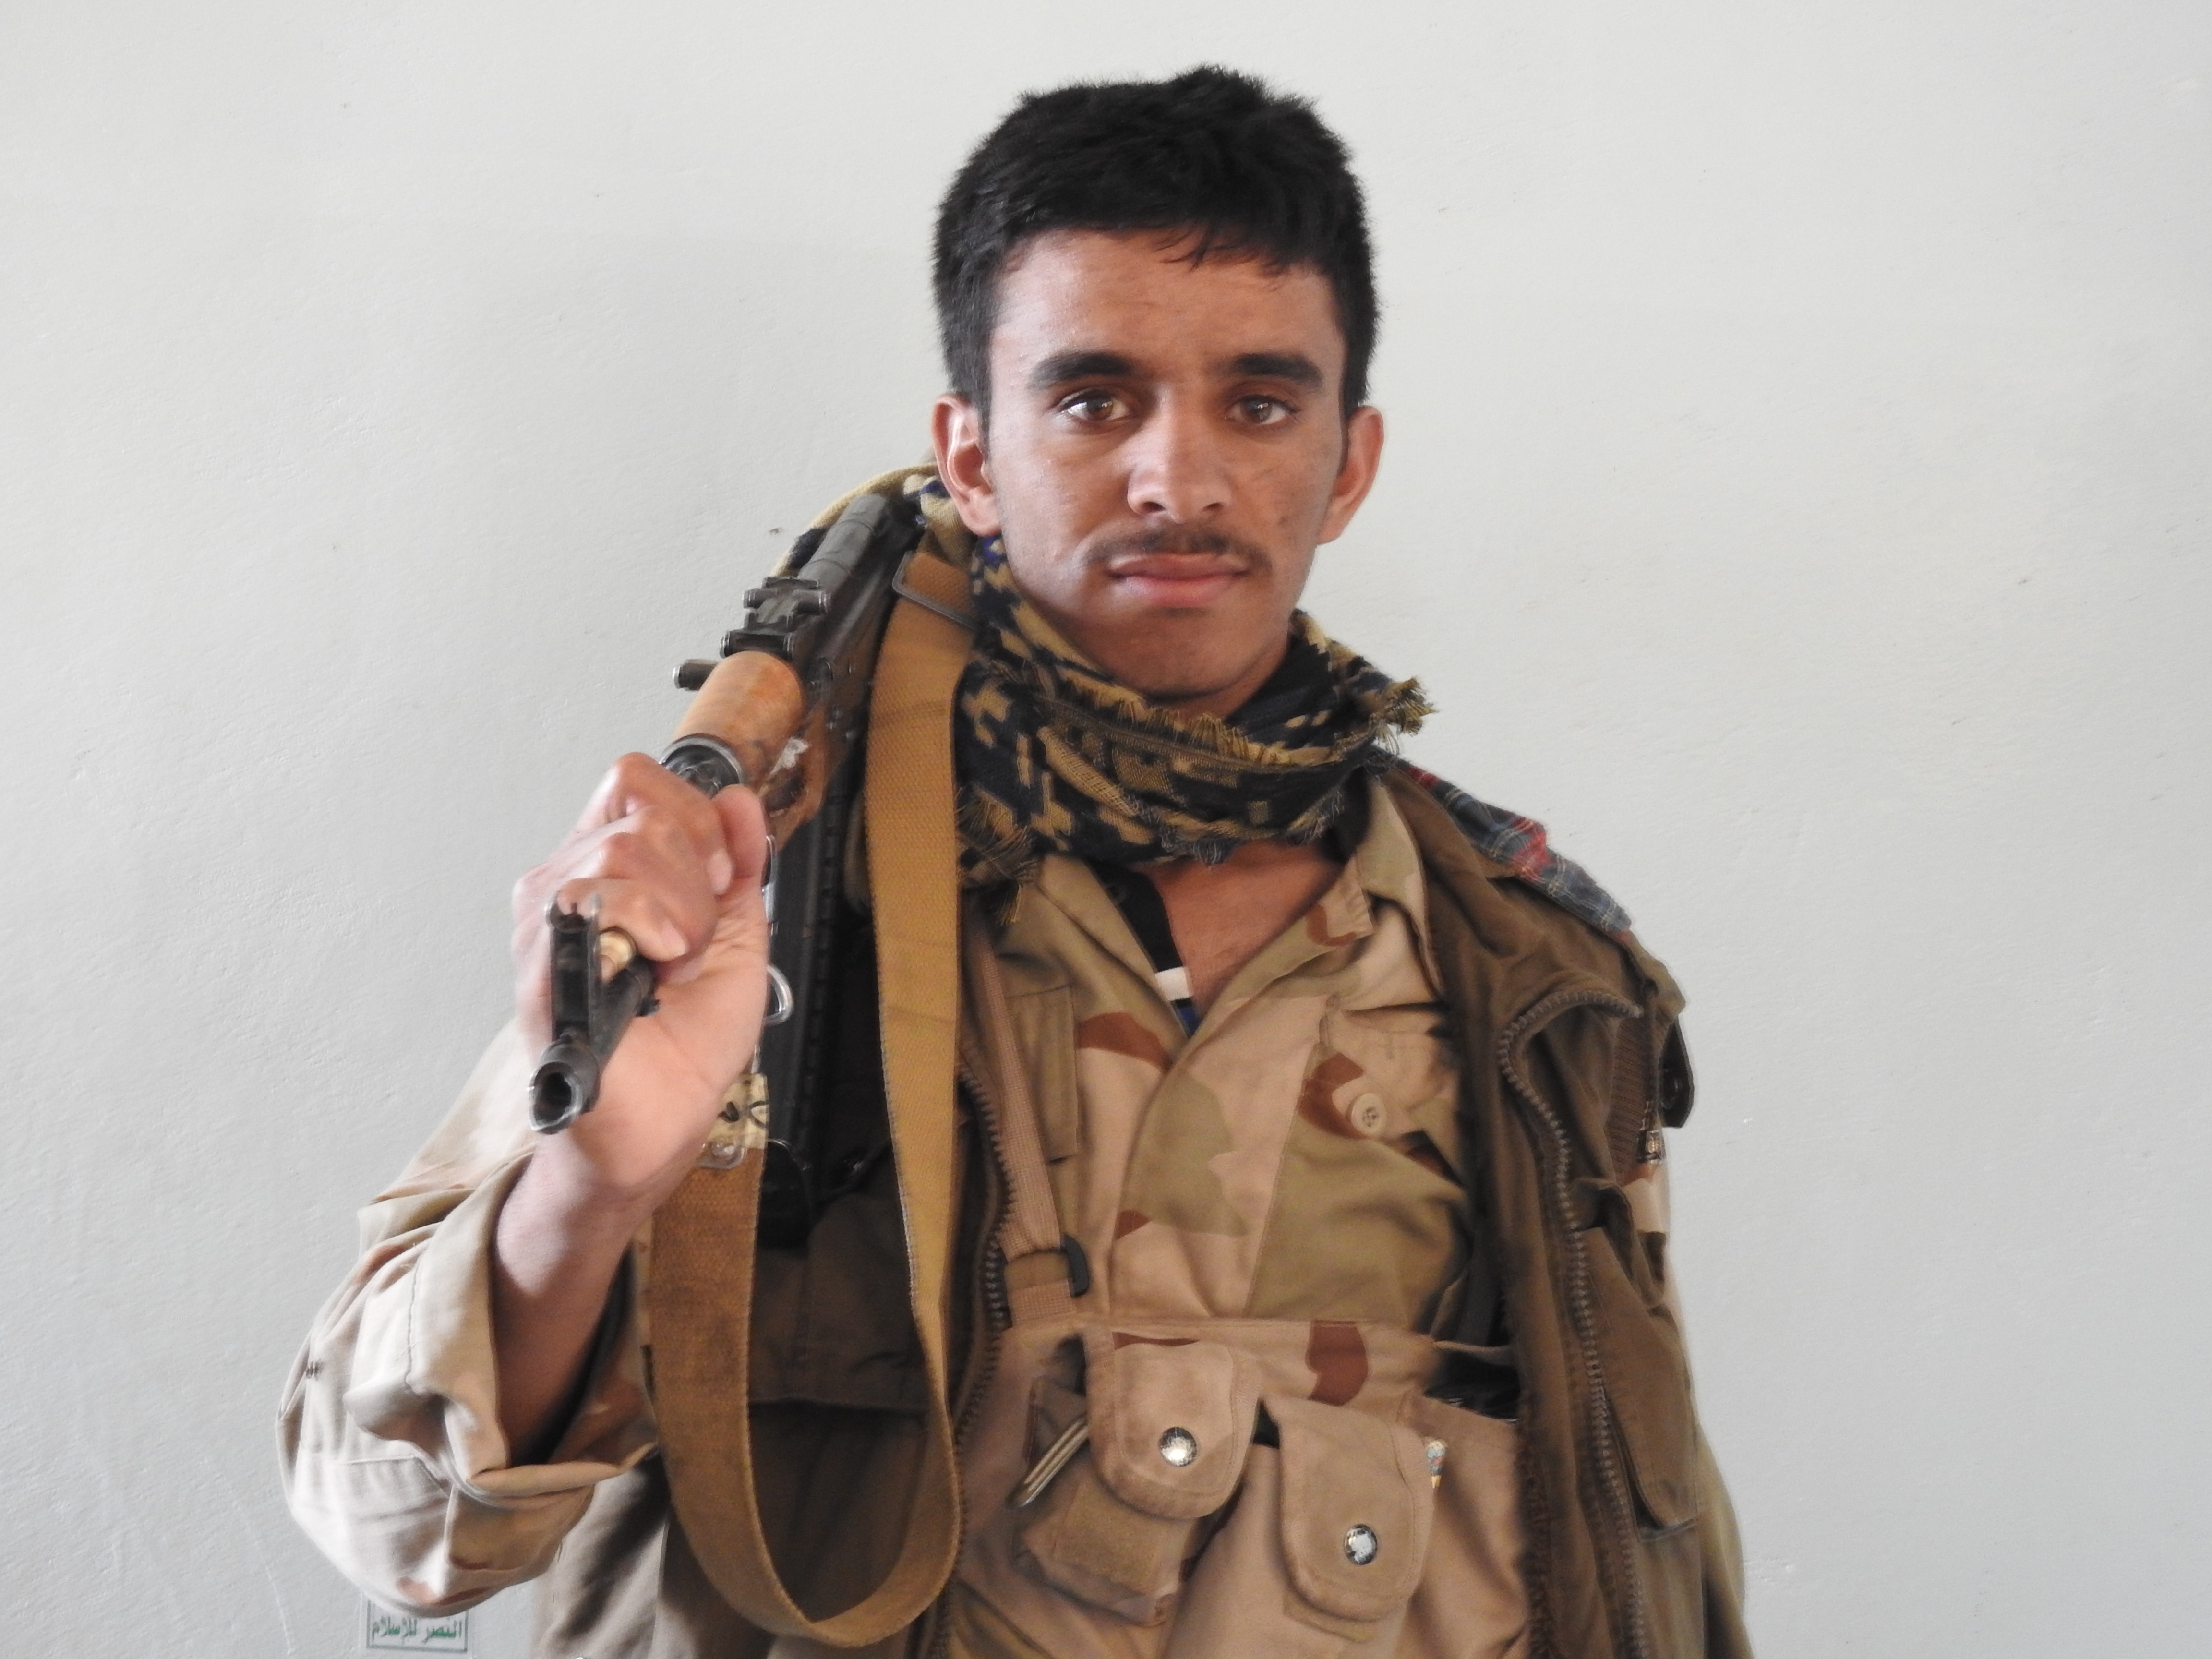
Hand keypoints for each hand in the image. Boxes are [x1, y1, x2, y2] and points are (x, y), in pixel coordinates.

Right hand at [509, 753, 771, 1221]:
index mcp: (606, 867)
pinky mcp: (543, 963)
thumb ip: (739, 863)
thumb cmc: (688, 1041)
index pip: (635, 778)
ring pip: (625, 848)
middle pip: (642, 811)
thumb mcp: (737, 935)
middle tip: (693, 945)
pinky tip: (653, 977)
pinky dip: (652, 931)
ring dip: (680, 914)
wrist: (664, 1122)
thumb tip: (739, 798)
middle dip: (699, 881)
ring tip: (673, 967)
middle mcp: (564, 884)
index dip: (695, 818)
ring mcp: (546, 922)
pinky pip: (599, 898)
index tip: (720, 883)